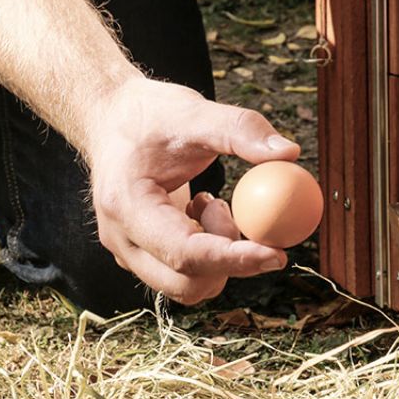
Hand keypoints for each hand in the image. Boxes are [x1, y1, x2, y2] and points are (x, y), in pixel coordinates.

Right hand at [84, 78, 302, 303]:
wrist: (110, 122)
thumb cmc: (147, 116)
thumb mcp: (193, 111)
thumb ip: (240, 129)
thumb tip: (288, 153)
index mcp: (126, 207)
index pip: (184, 253)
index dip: (233, 259)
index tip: (276, 253)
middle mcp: (121, 240)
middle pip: (185, 285)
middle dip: (227, 261)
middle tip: (239, 216)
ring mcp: (128, 253)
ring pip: (187, 287)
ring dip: (217, 257)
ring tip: (211, 205)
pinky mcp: (140, 257)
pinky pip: (183, 276)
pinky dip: (208, 254)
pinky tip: (200, 213)